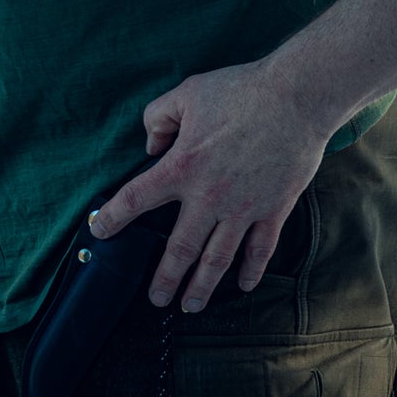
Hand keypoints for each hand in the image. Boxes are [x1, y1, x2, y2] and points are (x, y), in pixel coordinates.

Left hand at [87, 59, 325, 314]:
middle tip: (156, 300)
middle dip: (165, 278)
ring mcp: (244, 207)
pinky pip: (261, 248)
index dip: (112, 217)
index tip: (98, 232)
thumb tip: (151, 146)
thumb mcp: (186, 93)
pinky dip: (252, 269)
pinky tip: (244, 285)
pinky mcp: (274, 209)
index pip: (136, 199)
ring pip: (218, 258)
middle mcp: (210, 196)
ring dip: (203, 286)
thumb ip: (158, 118)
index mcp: (183, 166)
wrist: (297, 97)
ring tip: (191, 305)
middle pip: (180, 248)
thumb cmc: (240, 91)